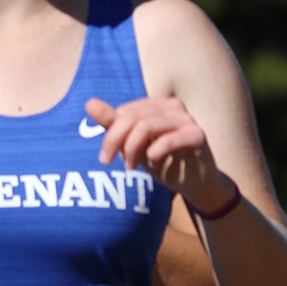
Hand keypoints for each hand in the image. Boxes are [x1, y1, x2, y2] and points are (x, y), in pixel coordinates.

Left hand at [85, 97, 237, 213]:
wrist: (195, 183)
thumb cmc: (163, 161)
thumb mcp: (133, 144)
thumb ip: (112, 124)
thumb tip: (89, 103)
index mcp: (156, 104)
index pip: (123, 112)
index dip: (110, 135)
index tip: (108, 156)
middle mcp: (172, 106)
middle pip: (131, 118)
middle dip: (114, 142)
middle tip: (111, 163)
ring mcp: (187, 119)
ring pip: (145, 127)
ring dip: (132, 150)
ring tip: (130, 166)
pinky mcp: (197, 136)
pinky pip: (169, 140)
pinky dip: (154, 154)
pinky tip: (153, 163)